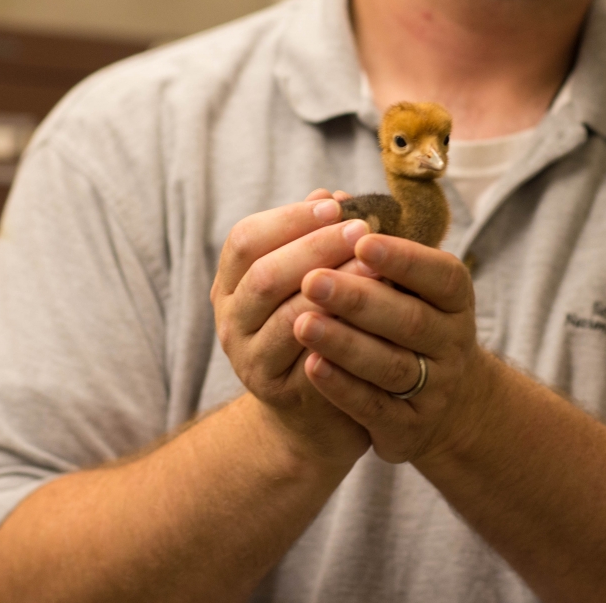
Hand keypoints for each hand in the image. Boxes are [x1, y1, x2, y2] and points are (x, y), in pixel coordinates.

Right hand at [211, 189, 373, 466]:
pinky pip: (310, 354)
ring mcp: (249, 358)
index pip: (246, 238)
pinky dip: (341, 327)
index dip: (290, 218)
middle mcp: (231, 320)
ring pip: (287, 314)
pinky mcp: (279, 391)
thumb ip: (316, 240)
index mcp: (231, 284)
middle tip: (362, 228)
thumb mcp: (311, 280)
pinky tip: (373, 310)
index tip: (337, 204)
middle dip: (315, 245)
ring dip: (333, 284)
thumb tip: (331, 193)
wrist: (316, 413)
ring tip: (374, 263)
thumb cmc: (319, 329)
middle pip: (263, 273)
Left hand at [291, 233, 499, 464]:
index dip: (404, 259)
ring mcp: (436, 389)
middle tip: (313, 279)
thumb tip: (323, 199)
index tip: (362, 238)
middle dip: (359, 298)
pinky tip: (312, 366)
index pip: (440, 274)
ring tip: (302, 322)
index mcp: (456, 299)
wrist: (446, 406)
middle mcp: (453, 343)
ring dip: (345, 343)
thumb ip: (372, 249)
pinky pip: (374, 407)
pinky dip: (343, 387)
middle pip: (409, 320)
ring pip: (390, 365)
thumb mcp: (411, 286)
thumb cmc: (413, 325)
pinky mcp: (411, 428)